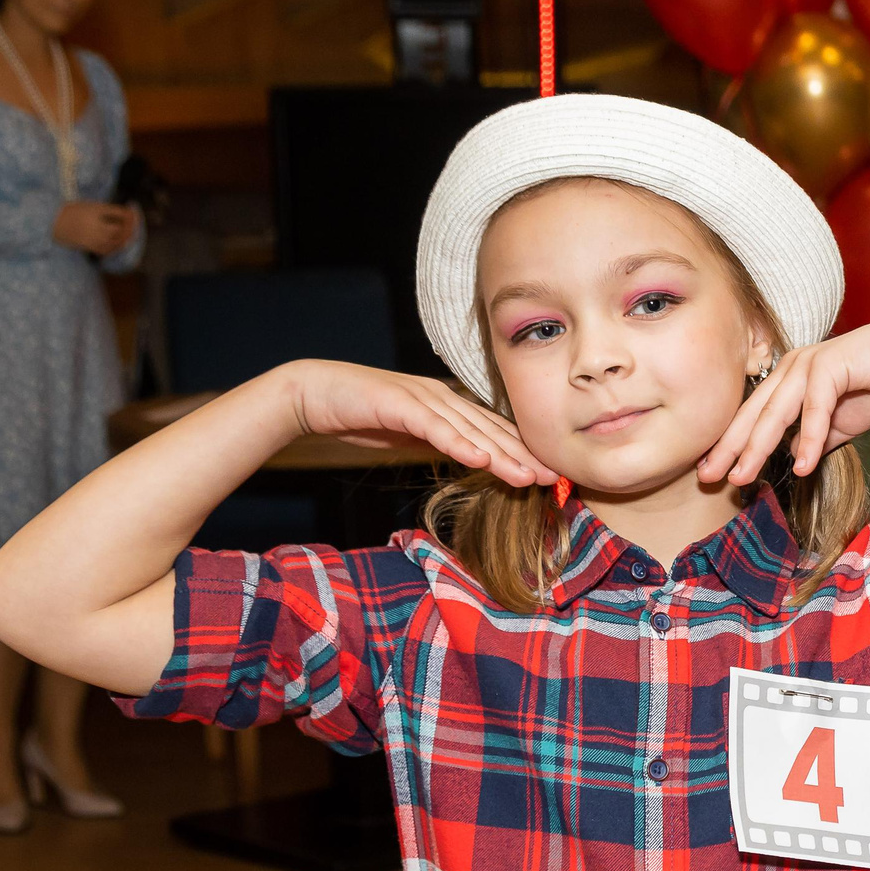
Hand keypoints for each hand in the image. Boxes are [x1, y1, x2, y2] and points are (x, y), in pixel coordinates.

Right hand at [54, 201, 134, 255]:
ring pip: (117, 240)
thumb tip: (125, 215)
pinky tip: (119, 243)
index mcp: (96, 210)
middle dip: (130, 226)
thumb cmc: (71, 211)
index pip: (120, 212)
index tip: (132, 210)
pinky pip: (109, 250)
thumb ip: (105, 210)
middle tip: (133, 222)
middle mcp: (97, 224)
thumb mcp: (88, 205)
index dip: (130, 212)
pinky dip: (117, 246)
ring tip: (129, 232)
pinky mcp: (90, 246)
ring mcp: (94, 237)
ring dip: (126, 237)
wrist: (52, 222)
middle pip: (121, 228)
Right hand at [278, 361, 552, 487]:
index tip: (551, 473)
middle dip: (524, 454)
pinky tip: (479, 459)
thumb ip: (440, 442)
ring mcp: (420, 398)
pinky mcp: (397, 403)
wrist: (313, 394)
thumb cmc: (362, 415)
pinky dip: (457, 442)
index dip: (522, 451)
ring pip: (469, 429)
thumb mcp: (410, 435)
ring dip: (500, 453)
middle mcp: (440, 397)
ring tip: (528, 476)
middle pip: (490, 430)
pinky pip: (433, 427)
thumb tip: (471, 458)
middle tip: (556, 476)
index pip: (491, 431)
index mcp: (446, 405)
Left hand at [701, 318, 869, 486]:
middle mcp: (790, 367)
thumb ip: (813, 439)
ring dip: (757, 447)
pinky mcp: (829, 365)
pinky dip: (808, 438)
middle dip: (729, 448)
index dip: (732, 444)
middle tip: (707, 476)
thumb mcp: (837, 424)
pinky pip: (814, 408)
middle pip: (753, 414)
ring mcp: (807, 364)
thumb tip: (795, 459)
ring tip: (742, 476)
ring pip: (775, 412)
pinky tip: (801, 465)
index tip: (712, 471)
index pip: (752, 416)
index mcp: (788, 378)